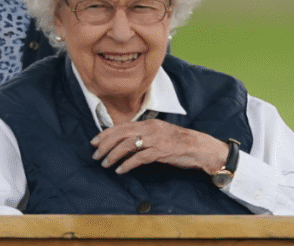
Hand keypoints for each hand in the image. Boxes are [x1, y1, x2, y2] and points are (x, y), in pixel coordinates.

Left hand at [90, 119, 228, 175]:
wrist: (200, 147)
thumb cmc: (178, 142)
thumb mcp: (158, 134)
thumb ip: (142, 135)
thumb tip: (123, 143)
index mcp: (147, 123)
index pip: (120, 126)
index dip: (105, 134)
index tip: (94, 142)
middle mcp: (149, 129)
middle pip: (120, 135)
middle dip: (104, 145)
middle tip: (95, 156)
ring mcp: (155, 140)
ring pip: (127, 146)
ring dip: (113, 156)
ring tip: (105, 164)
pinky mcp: (160, 152)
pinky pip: (139, 158)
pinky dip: (127, 164)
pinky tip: (120, 170)